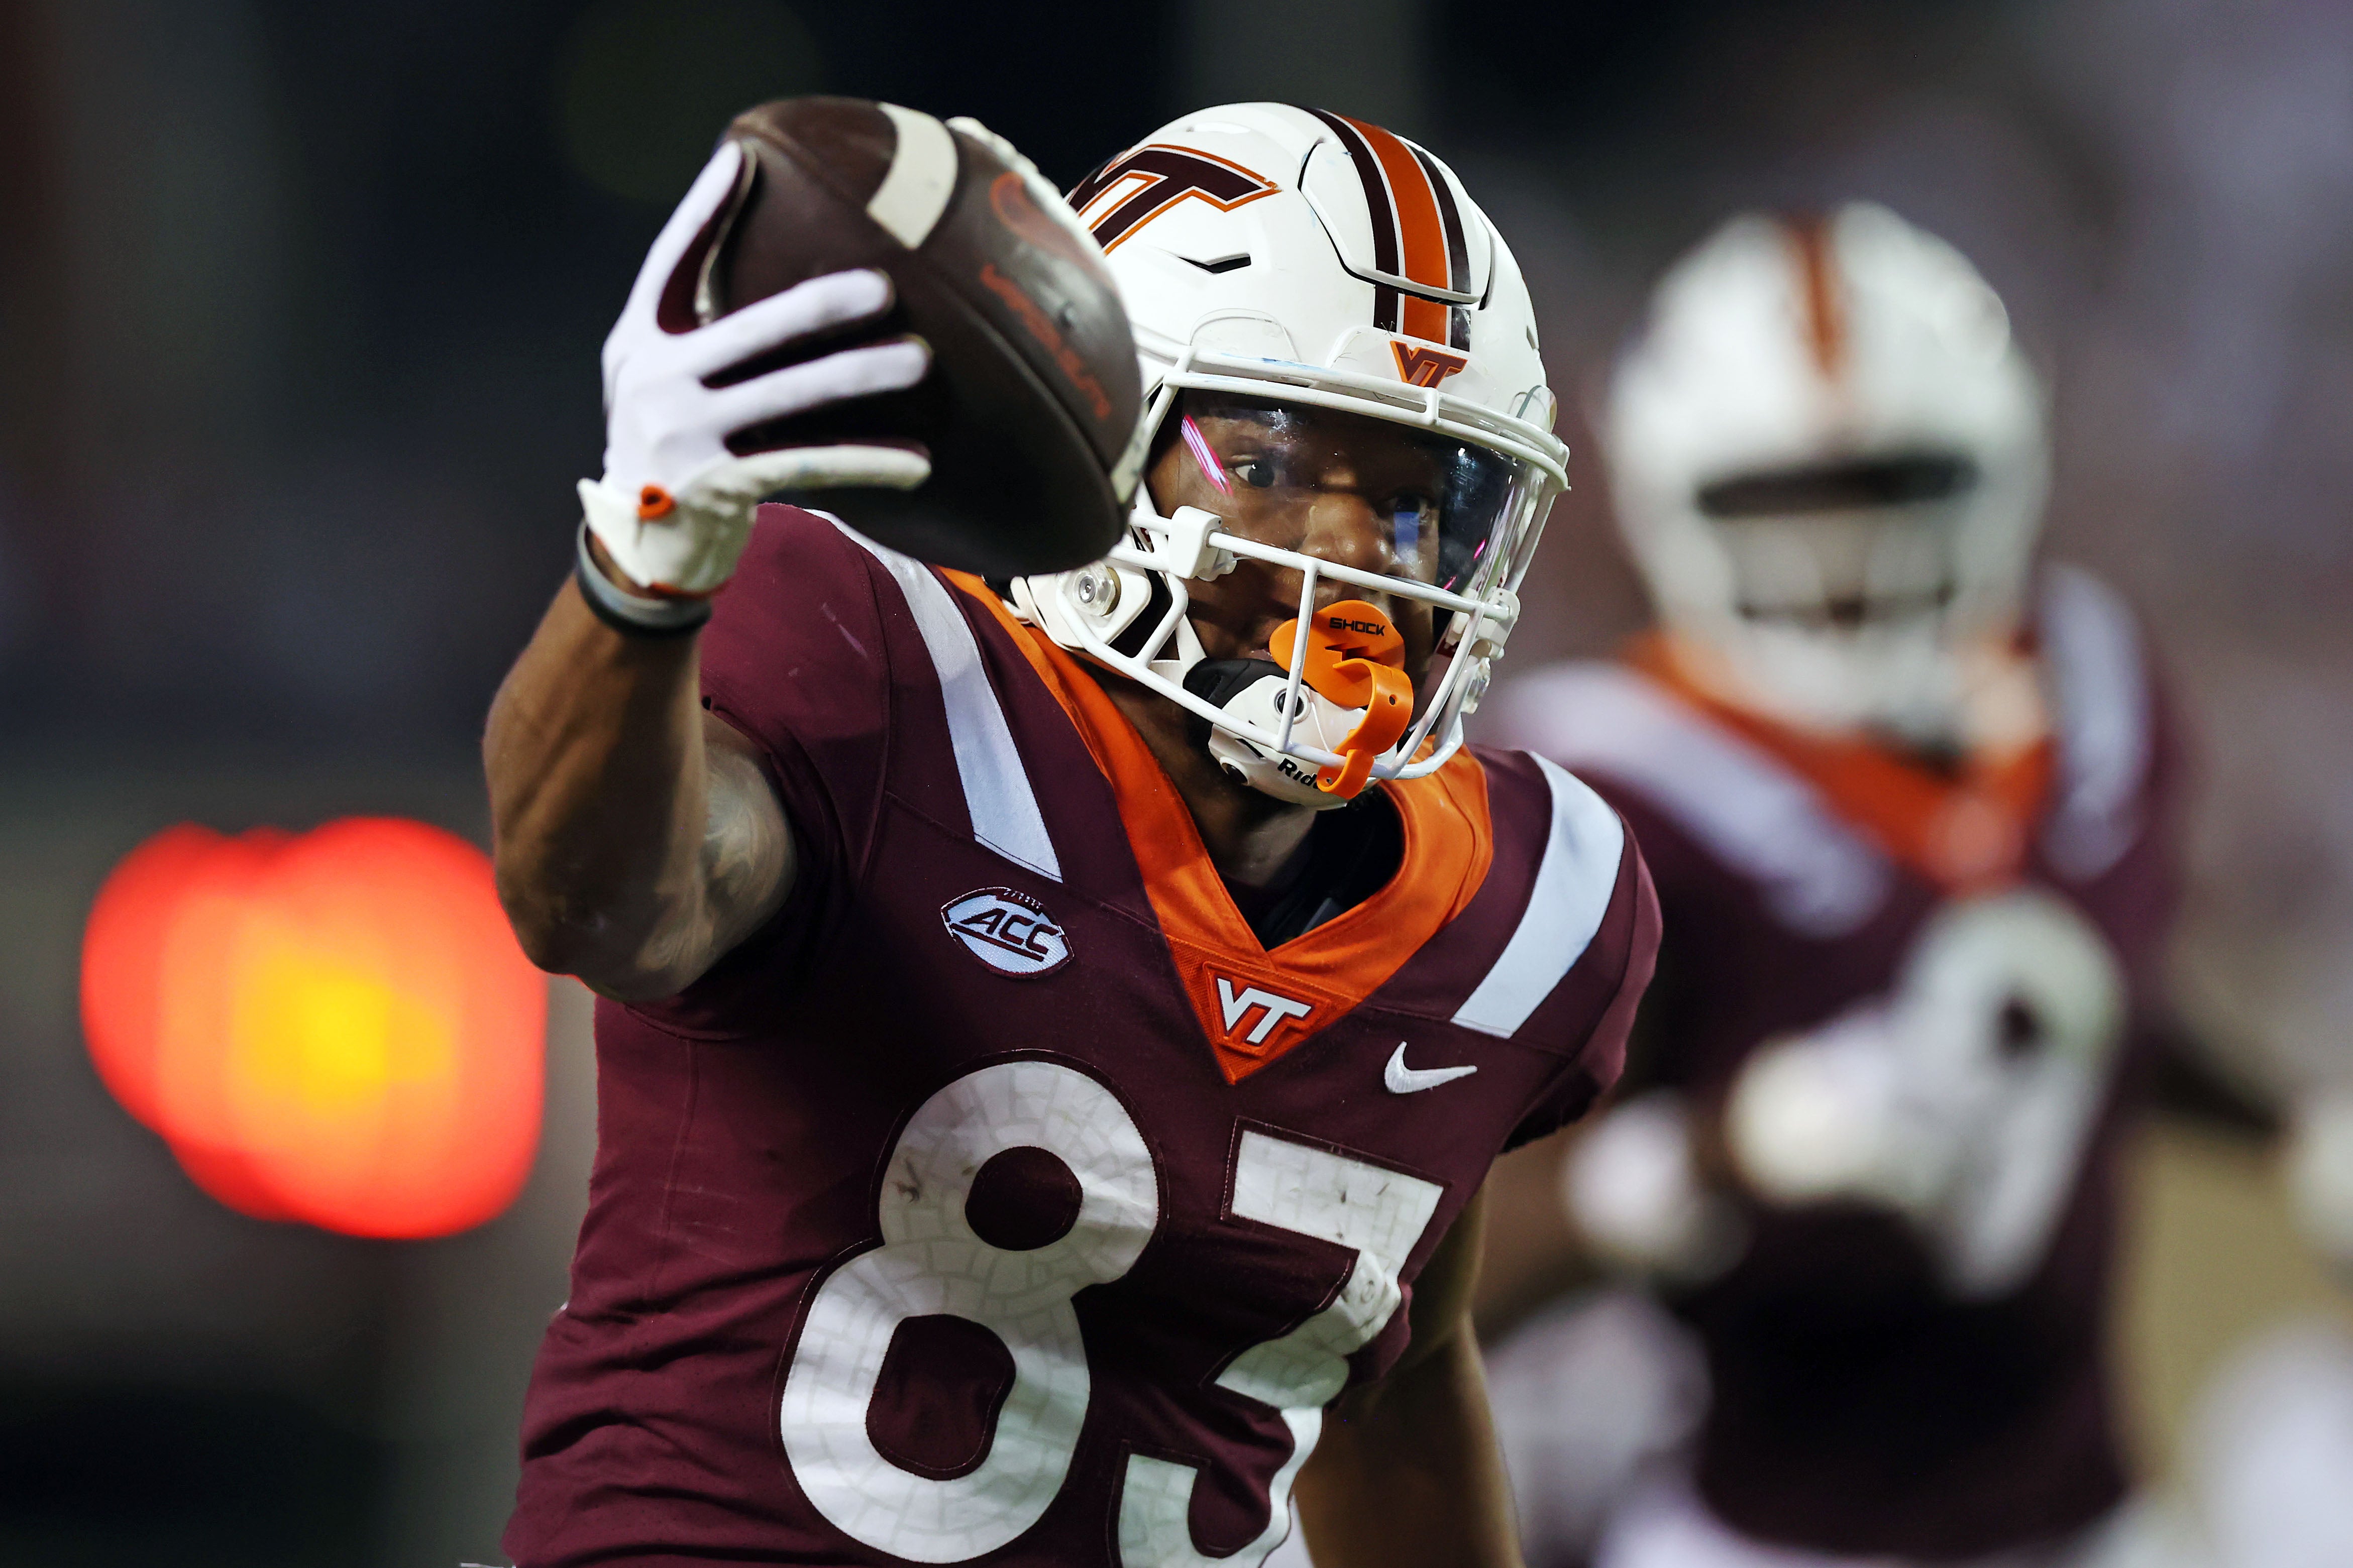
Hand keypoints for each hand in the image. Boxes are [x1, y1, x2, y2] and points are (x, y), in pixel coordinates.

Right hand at [580, 141, 932, 594]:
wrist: (638, 547)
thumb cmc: (675, 448)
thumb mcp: (663, 383)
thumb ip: (703, 336)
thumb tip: (785, 285)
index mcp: (638, 342)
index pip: (670, 262)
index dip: (703, 210)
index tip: (741, 158)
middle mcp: (653, 380)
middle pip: (749, 328)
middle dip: (820, 305)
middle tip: (883, 286)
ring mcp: (684, 434)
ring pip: (790, 396)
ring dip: (860, 377)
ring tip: (918, 361)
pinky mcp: (720, 485)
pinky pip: (810, 464)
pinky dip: (867, 459)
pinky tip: (917, 459)